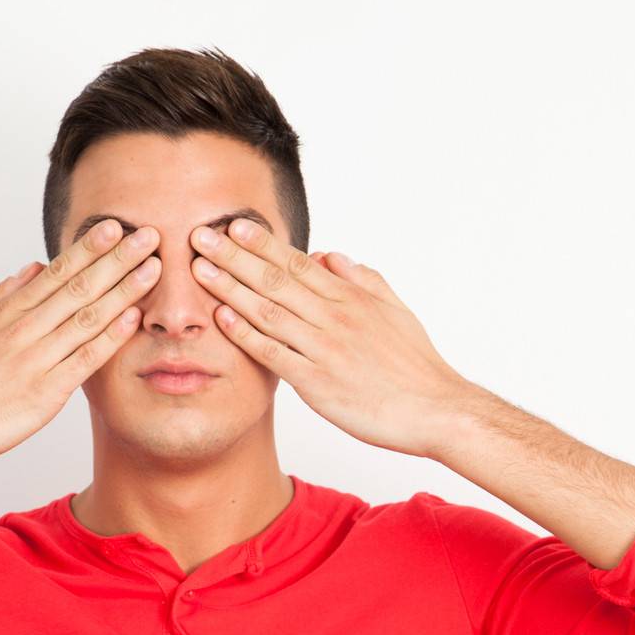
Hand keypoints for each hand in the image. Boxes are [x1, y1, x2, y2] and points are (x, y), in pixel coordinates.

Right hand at [0, 221, 161, 470]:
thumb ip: (2, 297)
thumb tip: (29, 267)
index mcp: (9, 313)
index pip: (56, 272)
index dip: (88, 248)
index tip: (116, 228)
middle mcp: (25, 329)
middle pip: (79, 286)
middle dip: (117, 259)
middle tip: (150, 236)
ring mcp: (36, 358)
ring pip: (87, 317)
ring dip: (124, 290)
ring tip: (153, 269)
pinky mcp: (44, 392)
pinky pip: (84, 359)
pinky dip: (109, 337)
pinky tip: (132, 319)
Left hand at [187, 220, 471, 457]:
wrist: (435, 408)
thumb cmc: (416, 365)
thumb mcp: (394, 311)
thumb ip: (362, 280)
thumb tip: (333, 256)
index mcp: (351, 297)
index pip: (298, 263)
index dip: (262, 243)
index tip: (233, 225)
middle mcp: (334, 316)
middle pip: (275, 278)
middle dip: (234, 255)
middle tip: (199, 236)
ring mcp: (324, 348)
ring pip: (268, 310)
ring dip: (230, 288)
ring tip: (199, 270)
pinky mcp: (317, 382)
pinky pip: (274, 353)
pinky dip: (246, 334)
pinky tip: (221, 319)